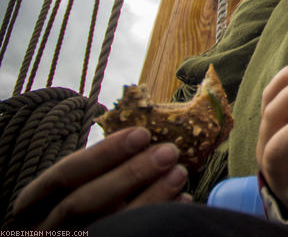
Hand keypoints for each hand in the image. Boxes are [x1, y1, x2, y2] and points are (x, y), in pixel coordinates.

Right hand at [10, 127, 188, 228]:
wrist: (88, 228)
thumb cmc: (84, 206)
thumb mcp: (78, 186)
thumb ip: (99, 171)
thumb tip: (144, 140)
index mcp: (34, 205)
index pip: (63, 177)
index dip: (102, 154)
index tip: (142, 134)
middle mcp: (45, 230)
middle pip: (82, 204)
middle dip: (128, 175)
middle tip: (169, 151)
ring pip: (107, 227)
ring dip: (148, 198)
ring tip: (178, 173)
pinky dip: (155, 219)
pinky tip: (180, 202)